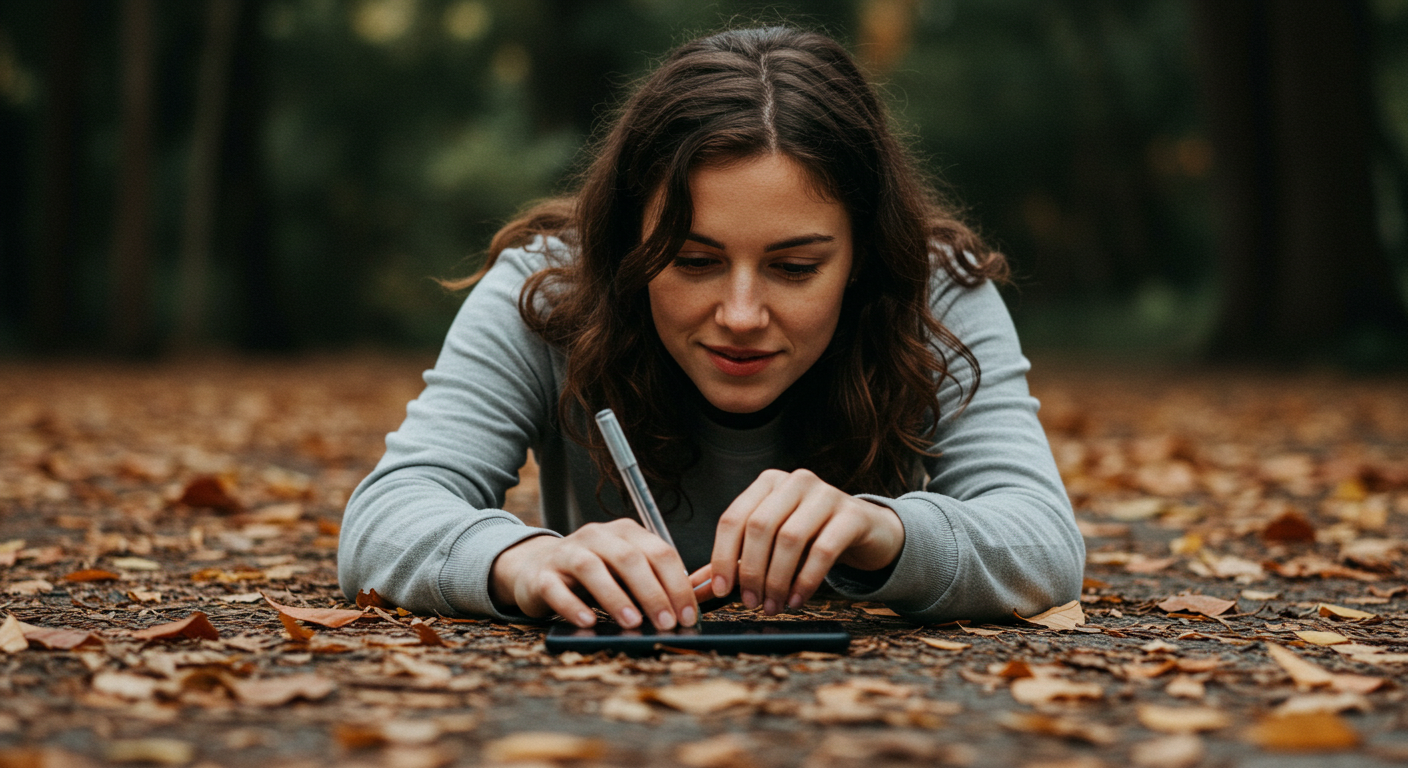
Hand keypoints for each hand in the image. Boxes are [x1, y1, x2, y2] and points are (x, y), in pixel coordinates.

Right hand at [489, 519, 698, 629]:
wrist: (537, 569)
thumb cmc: (594, 576)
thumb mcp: (625, 573)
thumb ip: (651, 585)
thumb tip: (683, 614)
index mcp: (625, 533)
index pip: (659, 553)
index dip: (677, 585)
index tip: (688, 615)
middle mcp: (597, 536)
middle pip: (629, 558)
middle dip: (652, 593)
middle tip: (666, 623)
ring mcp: (567, 553)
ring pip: (592, 568)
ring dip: (615, 597)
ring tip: (632, 623)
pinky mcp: (542, 575)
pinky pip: (555, 588)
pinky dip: (573, 606)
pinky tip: (588, 621)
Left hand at [707, 469, 903, 614]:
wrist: (866, 530)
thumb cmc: (811, 536)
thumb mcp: (771, 544)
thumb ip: (735, 562)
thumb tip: (696, 589)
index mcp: (767, 484)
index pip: (733, 518)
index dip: (722, 556)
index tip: (720, 591)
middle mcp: (794, 481)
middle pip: (760, 527)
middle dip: (751, 571)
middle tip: (751, 603)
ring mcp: (825, 494)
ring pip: (790, 539)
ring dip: (777, 579)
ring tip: (773, 606)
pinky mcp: (852, 514)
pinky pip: (823, 550)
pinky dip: (806, 580)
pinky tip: (797, 600)